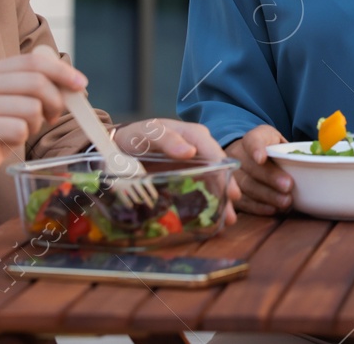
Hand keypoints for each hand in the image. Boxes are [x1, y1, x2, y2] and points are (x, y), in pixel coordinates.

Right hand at [0, 50, 86, 197]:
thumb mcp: (11, 102)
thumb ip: (35, 86)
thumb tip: (73, 82)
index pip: (35, 60)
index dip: (62, 71)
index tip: (80, 84)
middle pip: (37, 81)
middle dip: (55, 101)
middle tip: (52, 116)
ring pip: (32, 107)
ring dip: (36, 123)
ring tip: (22, 130)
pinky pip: (20, 129)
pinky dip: (22, 138)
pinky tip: (9, 140)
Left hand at [114, 118, 239, 225]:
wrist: (121, 147)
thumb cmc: (136, 136)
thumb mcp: (148, 133)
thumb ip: (167, 139)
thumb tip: (189, 151)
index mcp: (191, 134)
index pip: (211, 150)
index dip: (221, 168)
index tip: (229, 187)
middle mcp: (197, 150)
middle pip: (217, 168)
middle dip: (226, 188)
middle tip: (231, 209)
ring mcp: (193, 166)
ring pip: (212, 182)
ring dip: (220, 200)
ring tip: (227, 220)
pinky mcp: (186, 179)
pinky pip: (200, 191)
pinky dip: (206, 204)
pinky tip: (212, 220)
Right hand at [223, 125, 291, 215]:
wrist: (248, 157)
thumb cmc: (270, 150)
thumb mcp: (279, 141)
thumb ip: (291, 148)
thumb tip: (317, 156)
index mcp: (252, 138)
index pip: (252, 140)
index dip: (256, 148)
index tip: (261, 158)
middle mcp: (238, 154)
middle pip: (250, 167)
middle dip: (269, 178)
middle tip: (288, 186)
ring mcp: (231, 174)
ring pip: (245, 185)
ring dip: (266, 195)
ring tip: (285, 202)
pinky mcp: (230, 192)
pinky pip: (242, 201)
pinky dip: (258, 207)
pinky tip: (272, 209)